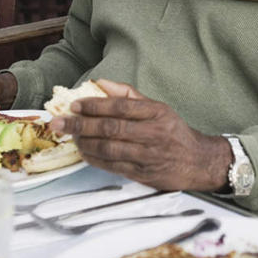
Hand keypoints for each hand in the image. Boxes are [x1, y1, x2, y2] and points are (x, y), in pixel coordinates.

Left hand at [49, 79, 230, 190]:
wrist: (198, 162)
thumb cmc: (174, 132)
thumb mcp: (158, 108)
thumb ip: (128, 95)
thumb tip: (101, 82)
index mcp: (157, 113)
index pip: (120, 107)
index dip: (94, 106)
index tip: (75, 105)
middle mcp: (153, 134)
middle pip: (111, 128)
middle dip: (80, 125)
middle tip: (59, 123)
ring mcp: (148, 156)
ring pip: (109, 149)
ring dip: (85, 143)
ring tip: (70, 137)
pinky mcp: (143, 174)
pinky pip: (113, 166)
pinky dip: (94, 159)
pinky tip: (84, 152)